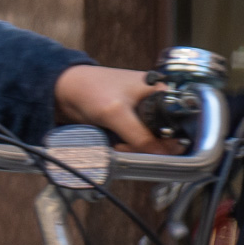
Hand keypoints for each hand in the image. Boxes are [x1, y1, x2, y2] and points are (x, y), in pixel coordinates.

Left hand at [53, 64, 180, 153]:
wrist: (63, 90)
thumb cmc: (89, 88)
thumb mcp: (116, 113)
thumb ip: (140, 136)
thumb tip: (162, 155)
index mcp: (159, 91)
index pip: (180, 123)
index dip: (171, 141)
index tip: (156, 150)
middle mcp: (154, 102)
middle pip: (167, 136)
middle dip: (151, 147)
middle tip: (130, 147)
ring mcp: (141, 114)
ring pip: (152, 142)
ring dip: (138, 149)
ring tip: (121, 145)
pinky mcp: (129, 123)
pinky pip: (138, 142)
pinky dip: (130, 147)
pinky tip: (117, 144)